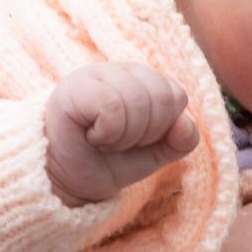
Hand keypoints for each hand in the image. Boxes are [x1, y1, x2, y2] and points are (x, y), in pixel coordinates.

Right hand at [44, 62, 198, 206]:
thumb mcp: (155, 154)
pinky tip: (91, 136)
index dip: (162, 128)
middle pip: (162, 97)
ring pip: (138, 101)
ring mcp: (97, 74)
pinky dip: (107, 132)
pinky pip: (112, 106)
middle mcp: (122, 70)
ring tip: (103, 140)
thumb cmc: (107, 161)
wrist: (66, 180)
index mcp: (144, 80)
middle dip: (145, 133)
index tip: (137, 141)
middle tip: (119, 142)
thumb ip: (181, 140)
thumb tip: (184, 123)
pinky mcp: (75, 87)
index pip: (175, 96)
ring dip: (124, 136)